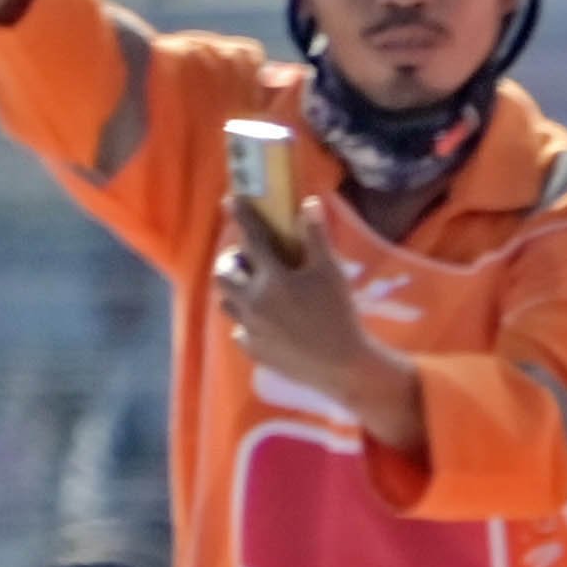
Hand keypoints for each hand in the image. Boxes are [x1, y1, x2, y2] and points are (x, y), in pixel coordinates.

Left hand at [212, 203, 422, 442]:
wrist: (343, 367)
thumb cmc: (340, 315)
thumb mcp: (332, 273)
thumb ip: (317, 238)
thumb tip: (309, 204)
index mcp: (273, 278)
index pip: (252, 238)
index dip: (241, 216)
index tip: (231, 199)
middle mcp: (253, 301)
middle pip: (223, 274)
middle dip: (230, 263)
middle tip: (246, 261)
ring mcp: (250, 327)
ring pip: (227, 303)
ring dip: (236, 292)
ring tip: (255, 292)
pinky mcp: (253, 349)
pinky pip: (241, 332)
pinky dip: (249, 324)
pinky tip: (268, 325)